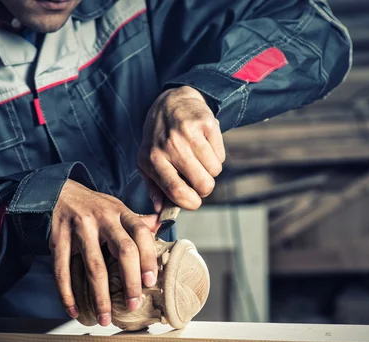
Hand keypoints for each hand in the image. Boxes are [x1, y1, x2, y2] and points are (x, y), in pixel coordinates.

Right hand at [50, 180, 158, 325]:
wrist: (58, 193)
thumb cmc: (94, 207)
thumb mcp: (117, 209)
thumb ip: (137, 221)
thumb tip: (161, 228)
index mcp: (120, 212)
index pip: (141, 233)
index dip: (148, 258)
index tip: (150, 282)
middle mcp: (103, 218)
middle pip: (124, 251)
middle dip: (130, 282)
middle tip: (132, 305)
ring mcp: (79, 227)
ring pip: (94, 266)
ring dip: (100, 297)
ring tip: (104, 318)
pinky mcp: (58, 237)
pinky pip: (62, 270)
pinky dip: (67, 293)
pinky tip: (74, 310)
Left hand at [138, 86, 224, 210]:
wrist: (171, 102)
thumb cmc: (158, 139)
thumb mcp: (147, 162)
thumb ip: (154, 189)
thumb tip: (162, 212)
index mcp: (152, 160)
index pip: (177, 192)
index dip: (191, 203)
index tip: (194, 202)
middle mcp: (170, 146)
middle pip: (203, 185)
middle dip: (204, 188)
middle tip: (197, 179)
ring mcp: (189, 133)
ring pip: (215, 171)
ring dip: (210, 170)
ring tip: (198, 159)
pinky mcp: (206, 124)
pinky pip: (221, 155)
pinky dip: (216, 156)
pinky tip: (203, 146)